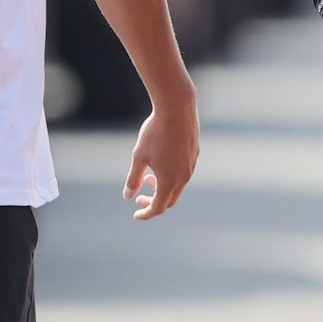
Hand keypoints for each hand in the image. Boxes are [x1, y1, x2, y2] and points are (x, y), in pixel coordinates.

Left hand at [122, 96, 199, 219]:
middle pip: (169, 200)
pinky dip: (171, 176)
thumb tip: (127, 197)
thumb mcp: (139, 156)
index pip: (158, 208)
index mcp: (169, 182)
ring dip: (163, 187)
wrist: (177, 108)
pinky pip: (183, 172)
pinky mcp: (194, 154)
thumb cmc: (155, 132)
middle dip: (154, 201)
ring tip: (149, 176)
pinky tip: (161, 162)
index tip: (135, 213)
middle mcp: (183, 177)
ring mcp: (191, 166)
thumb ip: (133, 179)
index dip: (146, 213)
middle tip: (139, 195)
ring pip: (178, 186)